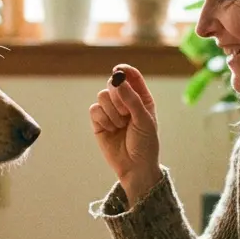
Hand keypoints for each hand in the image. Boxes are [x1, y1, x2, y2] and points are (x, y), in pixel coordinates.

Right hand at [90, 64, 161, 203]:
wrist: (135, 167)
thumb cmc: (145, 144)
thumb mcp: (144, 120)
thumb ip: (132, 99)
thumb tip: (117, 80)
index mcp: (141, 98)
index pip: (131, 77)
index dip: (124, 71)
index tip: (118, 71)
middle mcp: (125, 102)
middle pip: (113, 84)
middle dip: (118, 97)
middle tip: (126, 114)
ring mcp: (111, 111)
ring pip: (102, 96)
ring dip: (112, 112)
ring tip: (120, 126)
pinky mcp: (98, 122)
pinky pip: (94, 110)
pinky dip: (103, 119)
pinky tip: (111, 130)